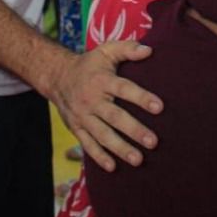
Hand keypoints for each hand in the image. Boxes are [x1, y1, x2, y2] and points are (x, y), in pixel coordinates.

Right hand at [47, 41, 161, 171]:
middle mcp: (91, 100)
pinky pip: (87, 145)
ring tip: (138, 160)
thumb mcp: (106, 51)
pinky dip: (99, 157)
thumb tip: (149, 50)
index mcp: (102, 80)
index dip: (141, 97)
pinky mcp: (76, 128)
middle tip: (153, 142)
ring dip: (120, 148)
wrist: (57, 76)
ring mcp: (83, 116)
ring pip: (102, 135)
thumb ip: (127, 48)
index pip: (123, 89)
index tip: (159, 107)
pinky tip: (113, 167)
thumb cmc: (90, 65)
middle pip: (115, 117)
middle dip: (134, 130)